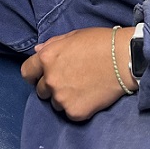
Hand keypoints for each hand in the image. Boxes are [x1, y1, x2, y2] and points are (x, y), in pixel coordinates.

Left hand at [21, 27, 135, 121]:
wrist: (122, 59)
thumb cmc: (98, 42)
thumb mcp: (72, 36)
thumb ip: (52, 45)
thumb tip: (37, 51)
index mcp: (47, 58)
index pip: (27, 72)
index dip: (34, 74)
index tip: (41, 75)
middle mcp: (51, 79)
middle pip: (41, 90)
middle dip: (51, 86)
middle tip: (69, 79)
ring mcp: (62, 98)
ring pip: (55, 103)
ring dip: (64, 97)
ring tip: (81, 86)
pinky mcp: (75, 112)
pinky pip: (69, 112)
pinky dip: (76, 106)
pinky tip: (88, 95)